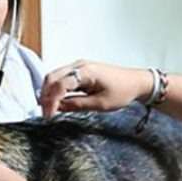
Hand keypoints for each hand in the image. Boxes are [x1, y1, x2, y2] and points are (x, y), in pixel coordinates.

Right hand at [40, 61, 154, 117]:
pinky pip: (62, 77)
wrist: (136, 82)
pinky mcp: (80, 70)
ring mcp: (79, 66)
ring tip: (49, 109)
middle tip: (45, 113)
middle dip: (45, 96)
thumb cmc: (123, 91)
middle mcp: (79, 65)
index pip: (59, 85)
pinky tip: (56, 101)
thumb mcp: (100, 104)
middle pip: (51, 77)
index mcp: (85, 72)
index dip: (51, 102)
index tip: (48, 116)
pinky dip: (55, 89)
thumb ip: (77, 105)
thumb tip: (58, 107)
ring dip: (48, 92)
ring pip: (54, 76)